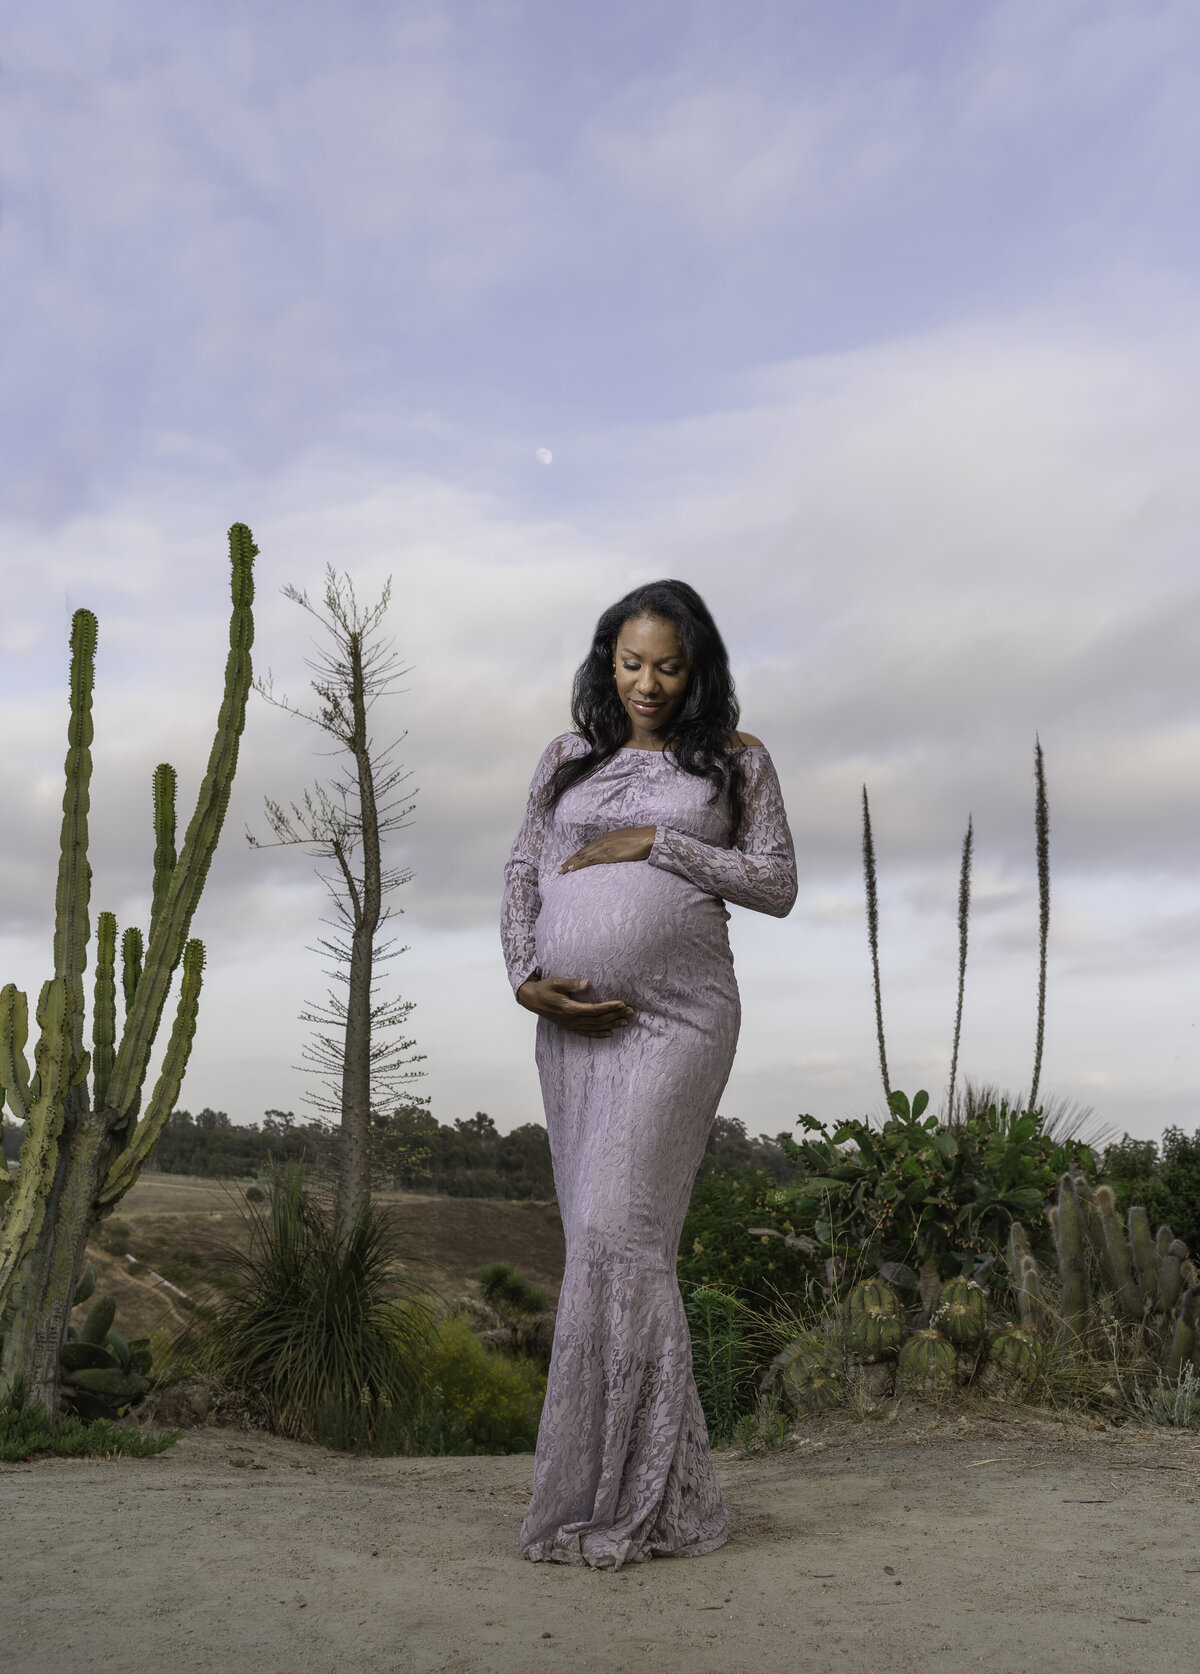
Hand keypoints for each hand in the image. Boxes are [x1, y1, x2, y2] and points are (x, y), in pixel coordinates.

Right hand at [516, 976, 632, 1036]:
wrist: (531, 998)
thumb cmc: (544, 988)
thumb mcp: (556, 982)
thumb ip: (571, 984)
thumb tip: (587, 983)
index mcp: (569, 1009)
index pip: (594, 1010)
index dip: (609, 1007)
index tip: (622, 1003)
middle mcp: (571, 1020)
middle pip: (598, 1020)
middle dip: (615, 1015)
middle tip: (630, 1011)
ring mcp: (570, 1025)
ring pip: (594, 1027)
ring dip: (611, 1024)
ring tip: (625, 1022)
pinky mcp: (569, 1026)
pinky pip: (586, 1032)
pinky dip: (599, 1034)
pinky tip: (609, 1033)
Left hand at [558, 826, 655, 873]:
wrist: (649, 838)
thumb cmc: (643, 840)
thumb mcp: (627, 841)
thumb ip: (620, 846)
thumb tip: (618, 852)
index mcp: (607, 837)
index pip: (589, 848)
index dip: (578, 856)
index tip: (570, 862)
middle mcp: (603, 840)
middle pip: (583, 852)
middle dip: (570, 860)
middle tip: (559, 868)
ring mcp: (604, 846)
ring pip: (583, 856)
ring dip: (571, 863)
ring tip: (561, 870)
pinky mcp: (608, 853)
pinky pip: (590, 859)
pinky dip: (579, 864)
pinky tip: (571, 868)